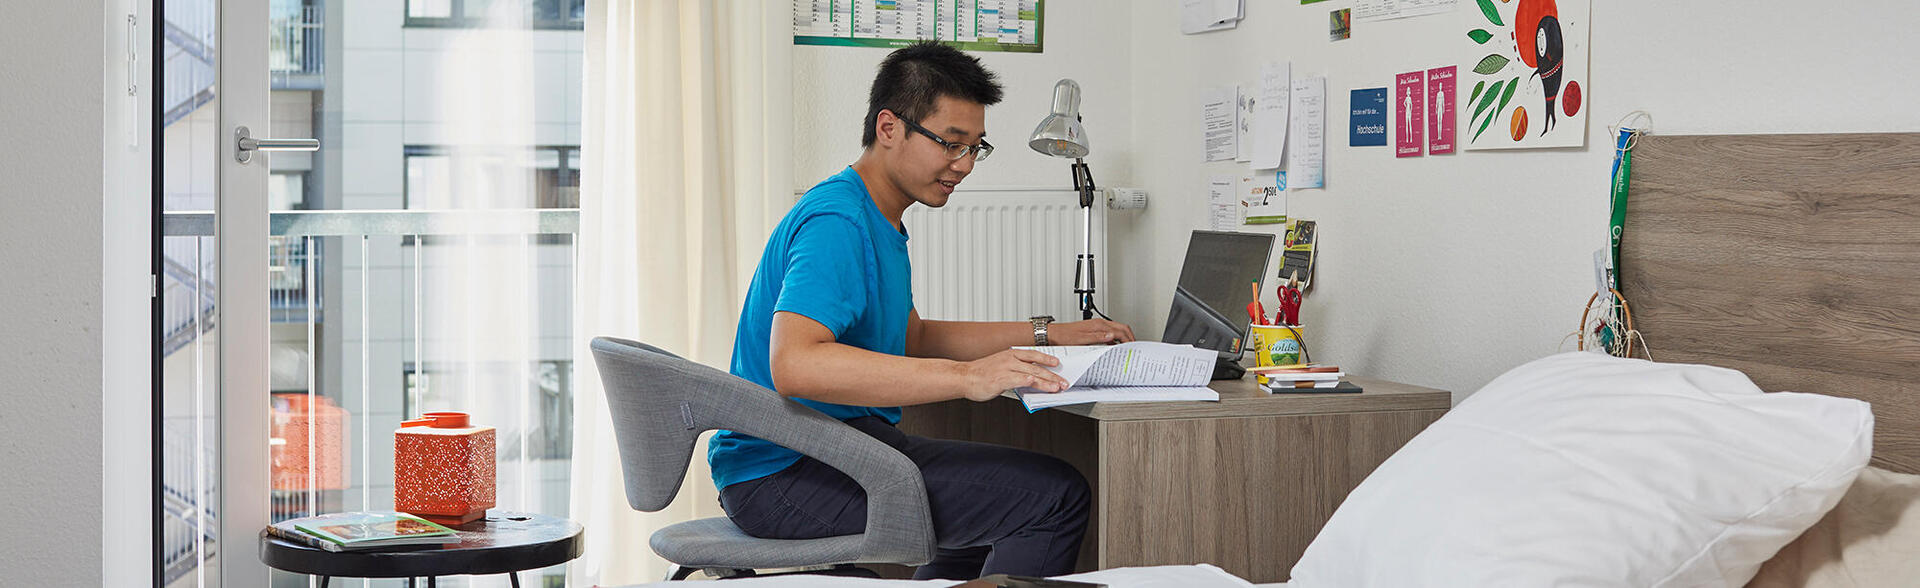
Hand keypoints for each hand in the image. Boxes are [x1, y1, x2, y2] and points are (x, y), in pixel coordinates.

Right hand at [955, 349, 1070, 401]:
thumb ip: (1015, 371)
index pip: (1033, 354)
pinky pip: (1019, 380)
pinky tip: (1039, 385)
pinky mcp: (1001, 379)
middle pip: (1036, 365)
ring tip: (1057, 387)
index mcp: (1010, 354)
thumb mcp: (1000, 367)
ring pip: (1031, 373)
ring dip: (1046, 381)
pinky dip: (1030, 382)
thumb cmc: (981, 374)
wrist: (964, 377)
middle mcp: (1009, 359)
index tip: (1057, 363)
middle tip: (1063, 381)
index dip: (1047, 358)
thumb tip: (1030, 379)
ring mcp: (1005, 369)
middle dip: (1052, 375)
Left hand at [1047, 318, 1136, 345]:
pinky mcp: (1093, 331)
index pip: (1121, 330)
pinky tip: (1113, 348)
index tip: (1133, 347)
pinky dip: (1115, 340)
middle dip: (1129, 337)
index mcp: (1099, 325)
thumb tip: (1111, 336)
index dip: (1129, 339)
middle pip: (1121, 328)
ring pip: (1116, 331)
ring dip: (1123, 338)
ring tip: (1126, 348)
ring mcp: (1097, 327)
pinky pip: (1109, 334)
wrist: (1053, 334)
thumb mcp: (1081, 339)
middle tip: (1133, 347)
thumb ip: (1097, 337)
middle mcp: (1099, 324)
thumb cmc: (1064, 336)